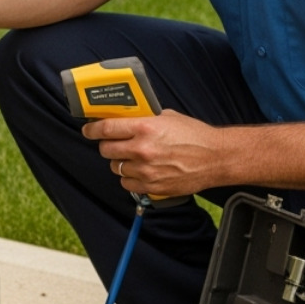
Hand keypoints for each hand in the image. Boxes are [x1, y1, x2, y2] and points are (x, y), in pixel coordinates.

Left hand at [83, 110, 227, 198]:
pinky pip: (127, 183)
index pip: (105, 129)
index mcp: (144, 128)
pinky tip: (141, 171)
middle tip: (114, 143)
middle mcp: (142, 149)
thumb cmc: (195, 136)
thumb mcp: (168, 117)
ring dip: (120, 162)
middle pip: (106, 150)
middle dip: (107, 146)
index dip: (92, 130)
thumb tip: (127, 119)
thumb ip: (145, 119)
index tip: (88, 130)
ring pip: (115, 167)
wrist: (216, 158)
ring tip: (133, 157)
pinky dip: (130, 178)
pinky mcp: (151, 186)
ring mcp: (145, 170)